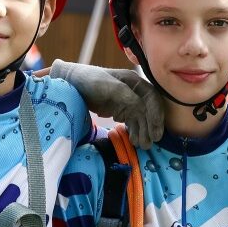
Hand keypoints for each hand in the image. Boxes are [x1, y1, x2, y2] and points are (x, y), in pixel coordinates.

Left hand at [48, 60, 163, 149]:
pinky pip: (132, 122)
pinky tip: (134, 140)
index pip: (152, 97)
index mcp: (133, 81)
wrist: (71, 84)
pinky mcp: (120, 110)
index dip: (156, 114)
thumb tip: (141, 108)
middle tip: (149, 143)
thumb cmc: (88, 80)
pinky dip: (135, 131)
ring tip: (141, 146)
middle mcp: (134, 91)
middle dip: (150, 127)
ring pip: (141, 118)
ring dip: (143, 131)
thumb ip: (125, 95)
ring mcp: (128, 101)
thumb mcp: (107, 86)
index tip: (155, 131)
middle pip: (149, 110)